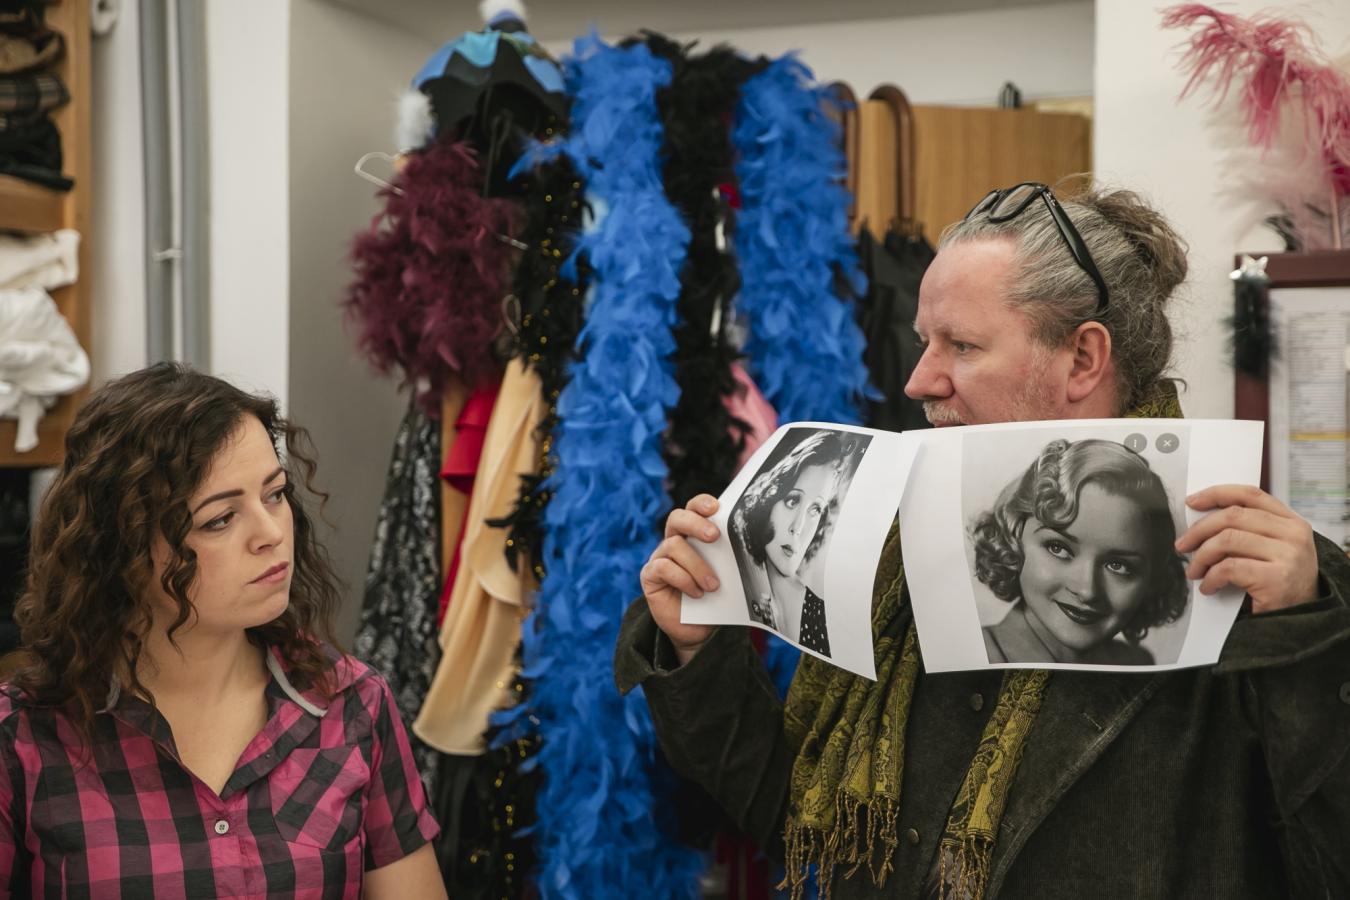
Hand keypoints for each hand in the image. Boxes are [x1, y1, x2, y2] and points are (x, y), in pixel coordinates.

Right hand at [640, 494, 722, 663]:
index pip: (693, 509)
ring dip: (697, 565)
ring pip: (674, 545)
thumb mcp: (724, 575)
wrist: (697, 630)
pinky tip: (696, 593)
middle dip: (695, 523)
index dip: (701, 503)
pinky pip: (663, 567)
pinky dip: (683, 579)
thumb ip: (726, 558)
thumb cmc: (713, 598)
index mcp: (693, 535)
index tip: (716, 507)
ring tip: (712, 585)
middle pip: (676, 518)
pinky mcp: (650, 575)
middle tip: (714, 536)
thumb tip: (744, 547)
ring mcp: (660, 557)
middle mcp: (674, 541)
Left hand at [1175, 485, 1318, 613]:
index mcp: (1291, 522)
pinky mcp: (1276, 578)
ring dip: (1201, 556)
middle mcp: (1293, 534)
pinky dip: (1211, 577)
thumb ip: (1248, 531)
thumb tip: (1201, 522)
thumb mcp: (1271, 550)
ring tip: (1195, 571)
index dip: (1217, 494)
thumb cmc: (1280, 584)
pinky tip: (1209, 587)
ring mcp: (1288, 555)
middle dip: (1199, 530)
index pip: (1250, 495)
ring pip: (1227, 540)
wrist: (1302, 620)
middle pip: (1233, 516)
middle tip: (1183, 545)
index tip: (1192, 502)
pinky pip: (1228, 568)